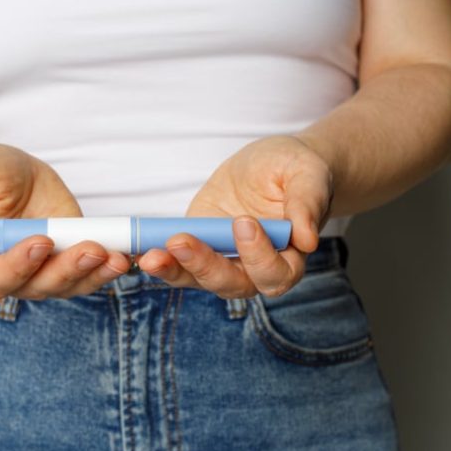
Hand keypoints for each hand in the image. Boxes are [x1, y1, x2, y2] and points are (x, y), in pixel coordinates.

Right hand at [0, 140, 129, 298]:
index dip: (19, 264)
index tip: (40, 242)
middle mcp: (14, 274)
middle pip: (40, 286)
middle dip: (68, 270)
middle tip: (92, 249)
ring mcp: (45, 268)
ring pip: (70, 284)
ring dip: (95, 274)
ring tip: (116, 258)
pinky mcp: (70, 254)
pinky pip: (90, 269)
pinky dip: (107, 265)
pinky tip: (124, 255)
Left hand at [136, 135, 332, 298]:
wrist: (273, 165)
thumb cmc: (296, 171)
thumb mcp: (307, 175)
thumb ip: (307, 203)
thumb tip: (307, 239)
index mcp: (289, 257)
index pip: (275, 271)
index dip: (259, 255)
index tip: (244, 223)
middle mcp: (255, 269)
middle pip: (231, 284)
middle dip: (205, 266)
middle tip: (182, 242)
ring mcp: (223, 261)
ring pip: (198, 279)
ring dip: (174, 269)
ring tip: (151, 256)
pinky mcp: (198, 249)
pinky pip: (178, 263)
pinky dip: (160, 259)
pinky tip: (142, 250)